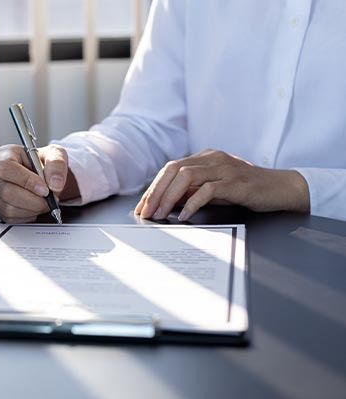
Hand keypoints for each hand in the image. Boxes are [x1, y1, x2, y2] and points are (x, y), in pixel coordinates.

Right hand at [0, 144, 78, 222]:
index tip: (44, 189)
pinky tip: (35, 206)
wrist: (42, 175)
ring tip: (44, 202)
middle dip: (33, 200)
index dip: (26, 181)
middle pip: (7, 192)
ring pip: (9, 208)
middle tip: (49, 199)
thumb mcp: (55, 154)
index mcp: (4, 155)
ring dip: (32, 209)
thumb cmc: (43, 162)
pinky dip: (27, 215)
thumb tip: (55, 183)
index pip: (6, 168)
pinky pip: (10, 218)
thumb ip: (56, 164)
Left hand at [134, 149, 309, 220]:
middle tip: (146, 212)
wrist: (280, 188)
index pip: (170, 169)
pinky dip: (192, 203)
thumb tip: (165, 203)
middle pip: (173, 170)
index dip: (153, 188)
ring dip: (169, 197)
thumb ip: (191, 191)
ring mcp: (224, 168)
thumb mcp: (213, 189)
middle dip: (156, 192)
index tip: (142, 207)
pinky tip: (185, 216)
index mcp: (204, 157)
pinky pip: (207, 190)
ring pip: (186, 176)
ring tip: (160, 214)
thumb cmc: (245, 190)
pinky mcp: (235, 182)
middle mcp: (212, 158)